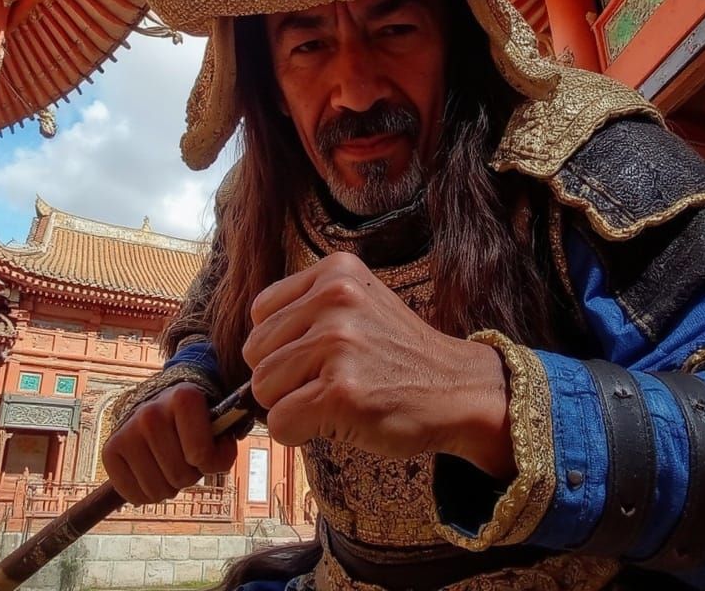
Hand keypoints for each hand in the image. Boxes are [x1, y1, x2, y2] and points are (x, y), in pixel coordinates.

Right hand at [102, 383, 236, 504]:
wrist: (160, 405)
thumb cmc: (194, 422)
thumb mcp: (217, 426)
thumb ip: (224, 448)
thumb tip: (213, 463)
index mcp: (183, 398)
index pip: (200, 454)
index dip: (211, 463)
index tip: (211, 452)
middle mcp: (150, 413)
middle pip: (179, 475)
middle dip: (190, 476)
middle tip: (188, 459)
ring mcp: (126, 431)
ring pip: (156, 490)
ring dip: (170, 487)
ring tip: (171, 466)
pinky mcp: (110, 450)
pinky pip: (133, 495)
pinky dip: (147, 495)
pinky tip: (152, 474)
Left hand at [243, 252, 514, 477]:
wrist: (458, 389)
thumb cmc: (398, 356)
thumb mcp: (357, 305)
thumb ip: (305, 312)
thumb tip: (246, 355)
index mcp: (335, 271)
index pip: (261, 313)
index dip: (281, 345)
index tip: (320, 357)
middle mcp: (335, 298)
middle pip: (255, 352)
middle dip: (282, 378)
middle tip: (329, 381)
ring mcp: (339, 344)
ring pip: (262, 388)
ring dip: (290, 405)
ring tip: (336, 398)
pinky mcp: (342, 392)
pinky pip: (281, 421)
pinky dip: (300, 432)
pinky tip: (338, 420)